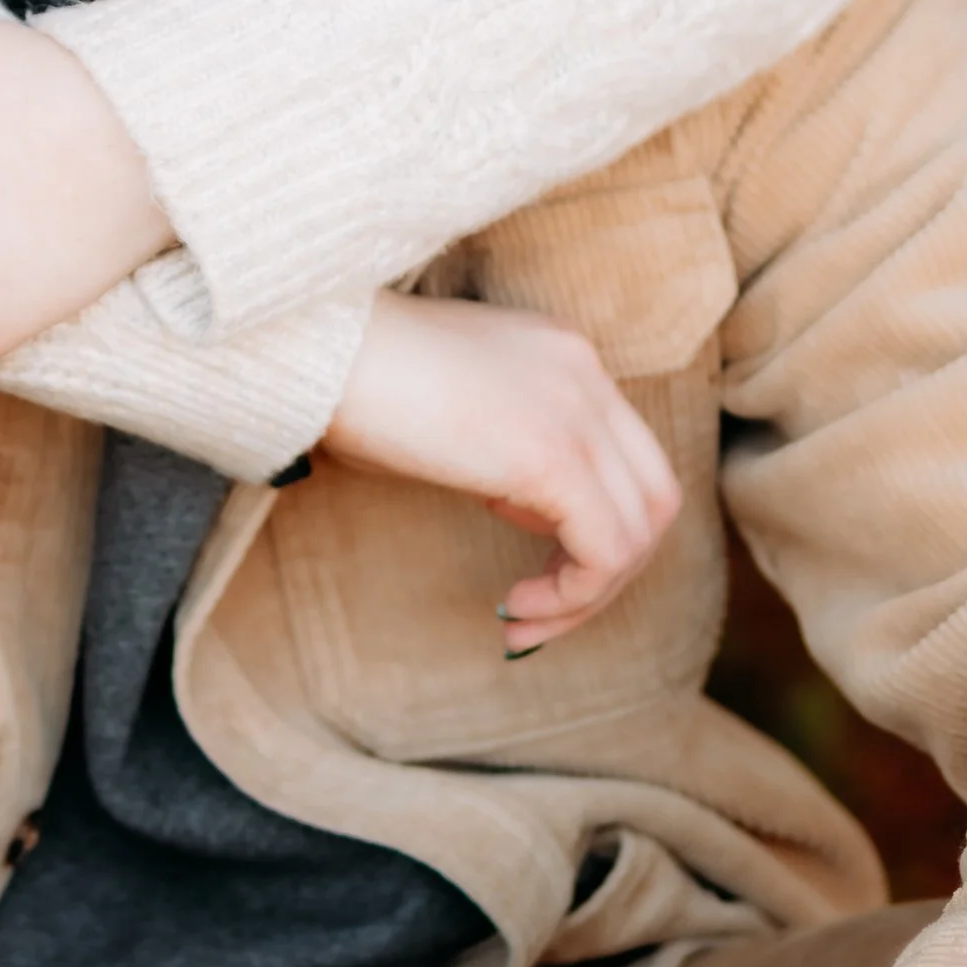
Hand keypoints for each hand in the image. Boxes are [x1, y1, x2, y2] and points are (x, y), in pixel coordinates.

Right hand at [322, 293, 681, 644]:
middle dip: (606, 570)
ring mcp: (577, 411)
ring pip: (640, 531)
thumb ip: (499, 439)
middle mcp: (586, 375)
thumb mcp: (450, 406)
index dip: (590, 523)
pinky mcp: (553, 455)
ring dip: (586, 595)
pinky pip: (606, 551)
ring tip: (520, 619)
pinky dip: (572, 595)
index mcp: (562, 355)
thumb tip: (518, 503)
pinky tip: (513, 608)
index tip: (528, 556)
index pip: (625, 455)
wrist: (314, 348)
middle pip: (653, 496)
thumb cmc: (349, 380)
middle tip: (538, 608)